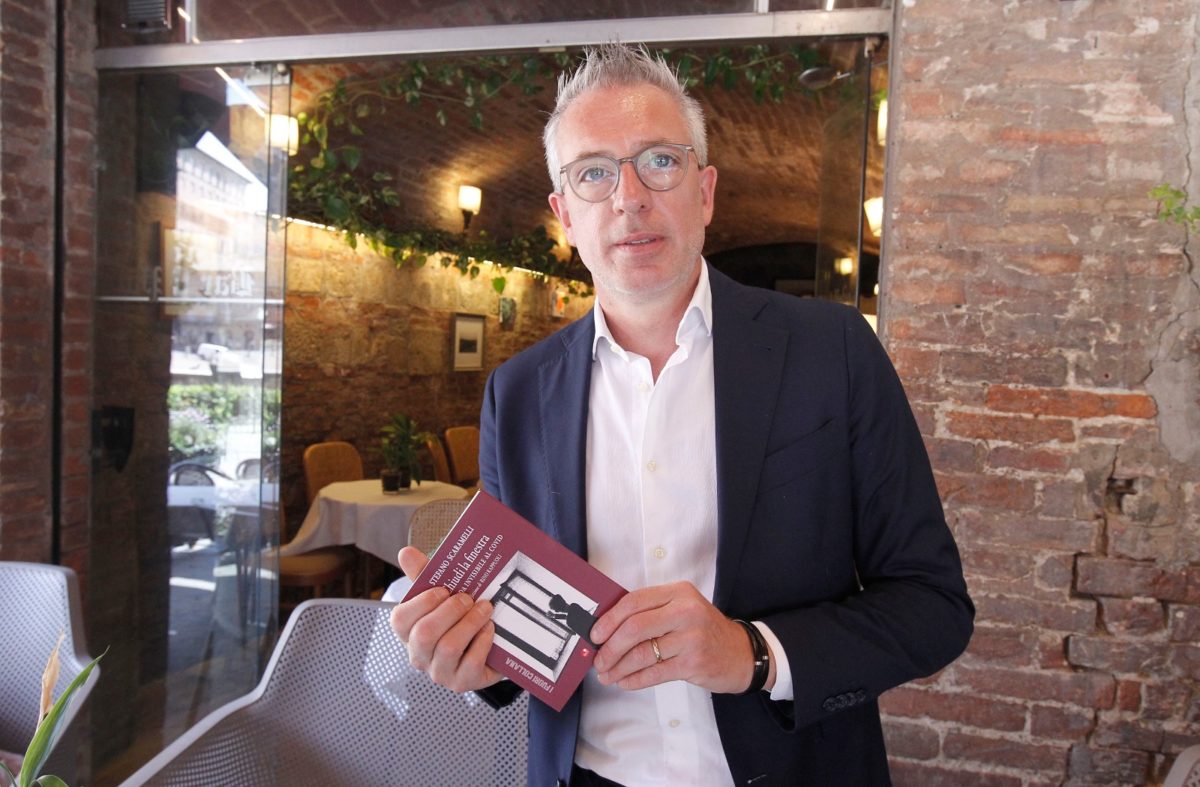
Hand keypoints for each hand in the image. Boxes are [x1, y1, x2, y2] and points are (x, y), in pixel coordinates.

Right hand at [389, 545, 502, 692]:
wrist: (492, 645)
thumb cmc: (460, 618)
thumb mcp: (444, 595)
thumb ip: (425, 575)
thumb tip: (406, 552)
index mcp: (409, 633)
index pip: (400, 620)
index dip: (422, 603)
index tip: (444, 589)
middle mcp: (419, 656)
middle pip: (425, 634)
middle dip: (450, 611)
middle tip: (468, 598)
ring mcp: (440, 673)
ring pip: (449, 647)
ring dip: (470, 623)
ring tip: (485, 608)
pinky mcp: (462, 682)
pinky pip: (471, 662)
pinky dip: (483, 641)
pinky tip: (490, 629)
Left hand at [589, 581, 770, 693]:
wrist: (740, 652)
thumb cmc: (703, 630)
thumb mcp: (681, 609)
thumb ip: (650, 612)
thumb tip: (607, 628)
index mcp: (678, 592)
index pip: (634, 602)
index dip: (609, 619)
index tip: (595, 634)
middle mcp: (686, 611)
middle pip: (634, 628)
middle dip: (610, 647)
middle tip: (599, 659)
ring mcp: (692, 638)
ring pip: (642, 653)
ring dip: (619, 667)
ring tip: (607, 675)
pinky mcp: (694, 663)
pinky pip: (655, 673)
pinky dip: (635, 680)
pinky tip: (625, 682)